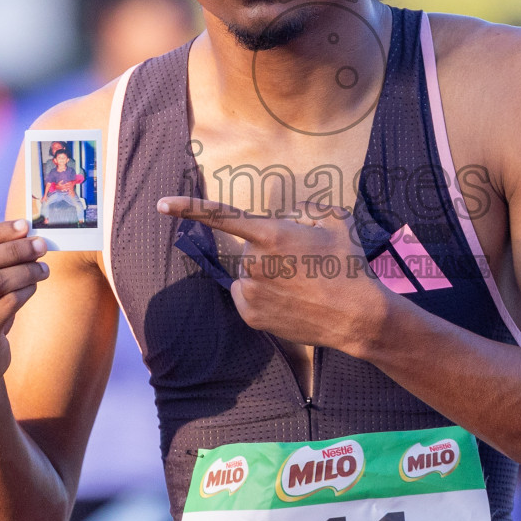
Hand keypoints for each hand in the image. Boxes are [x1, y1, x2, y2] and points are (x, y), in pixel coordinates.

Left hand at [156, 197, 392, 354]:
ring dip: (267, 275)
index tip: (162, 204)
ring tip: (301, 286)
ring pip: (248, 274)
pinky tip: (291, 301)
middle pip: (249, 249)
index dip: (189, 207)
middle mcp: (253, 262)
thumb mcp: (338, 221)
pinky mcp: (250, 315)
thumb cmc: (349, 264)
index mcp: (271, 234)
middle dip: (269, 251)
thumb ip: (309, 207)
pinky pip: (247, 296)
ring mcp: (249, 291)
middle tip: (303, 264)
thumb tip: (293, 213)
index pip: (222, 217)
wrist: (357, 315)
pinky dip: (264, 296)